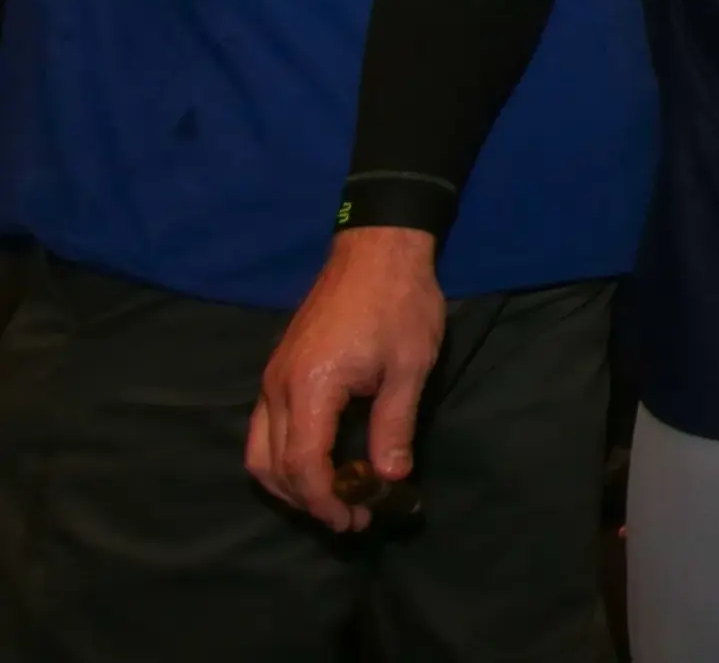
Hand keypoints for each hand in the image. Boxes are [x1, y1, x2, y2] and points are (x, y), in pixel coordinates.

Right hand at [248, 226, 445, 531]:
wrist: (377, 250)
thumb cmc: (400, 304)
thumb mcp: (409, 368)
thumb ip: (394, 427)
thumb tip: (390, 478)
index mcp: (310, 387)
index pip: (303, 465)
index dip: (325, 500)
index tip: (355, 519)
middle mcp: (277, 387)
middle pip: (271, 466)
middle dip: (307, 500)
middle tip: (351, 517)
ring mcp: (272, 377)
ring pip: (259, 451)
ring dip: (290, 483)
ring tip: (334, 499)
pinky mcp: (278, 370)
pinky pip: (266, 429)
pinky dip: (285, 457)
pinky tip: (319, 465)